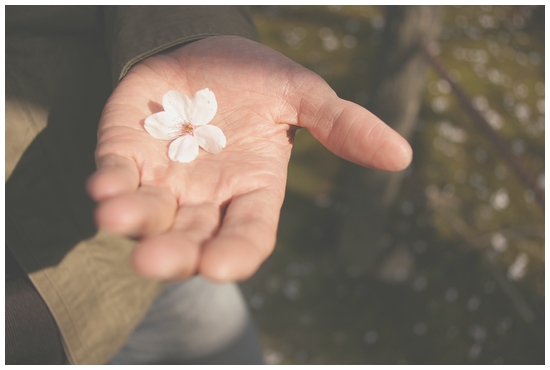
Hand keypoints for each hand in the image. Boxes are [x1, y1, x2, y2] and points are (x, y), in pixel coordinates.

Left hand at [87, 36, 411, 281]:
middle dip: (175, 253)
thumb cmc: (256, 79)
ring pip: (150, 216)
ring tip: (118, 218)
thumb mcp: (302, 95)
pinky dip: (110, 187)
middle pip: (193, 238)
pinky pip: (117, 178)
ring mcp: (165, 179)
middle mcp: (207, 196)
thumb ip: (343, 125)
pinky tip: (104, 188)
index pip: (249, 233)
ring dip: (134, 223)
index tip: (221, 267)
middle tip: (156, 262)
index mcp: (252, 188)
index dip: (236, 253)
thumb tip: (401, 154)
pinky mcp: (126, 154)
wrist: (202, 48)